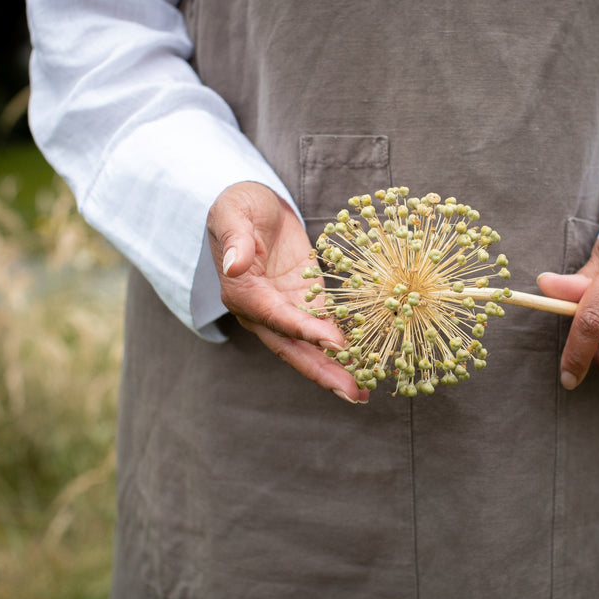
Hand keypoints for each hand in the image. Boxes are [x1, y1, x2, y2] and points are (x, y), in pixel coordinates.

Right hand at [207, 182, 369, 403]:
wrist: (253, 206)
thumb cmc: (239, 206)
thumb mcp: (232, 213)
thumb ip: (234, 240)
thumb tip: (234, 265)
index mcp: (243, 293)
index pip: (276, 317)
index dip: (305, 331)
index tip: (335, 343)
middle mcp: (262, 312)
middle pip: (293, 347)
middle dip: (324, 371)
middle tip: (355, 393)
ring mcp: (285, 310)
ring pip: (310, 347)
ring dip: (336, 369)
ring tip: (364, 390)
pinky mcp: (304, 303)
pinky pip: (324, 329)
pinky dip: (343, 347)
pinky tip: (366, 362)